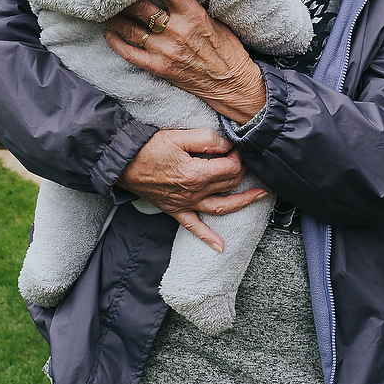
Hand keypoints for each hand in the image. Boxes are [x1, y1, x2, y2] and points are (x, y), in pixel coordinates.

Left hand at [105, 0, 267, 123]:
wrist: (232, 84)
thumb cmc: (227, 51)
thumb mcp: (215, 22)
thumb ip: (192, 8)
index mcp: (194, 16)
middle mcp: (177, 31)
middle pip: (141, 7)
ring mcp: (165, 51)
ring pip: (130, 28)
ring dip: (115, 17)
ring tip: (108, 9)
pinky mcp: (158, 67)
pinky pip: (129, 53)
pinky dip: (116, 42)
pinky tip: (109, 33)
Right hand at [116, 128, 265, 251]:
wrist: (122, 163)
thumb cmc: (148, 148)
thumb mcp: (179, 136)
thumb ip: (207, 139)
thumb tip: (228, 144)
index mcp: (197, 174)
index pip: (230, 168)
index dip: (237, 156)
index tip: (235, 147)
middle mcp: (194, 193)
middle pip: (229, 185)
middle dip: (241, 172)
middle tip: (244, 161)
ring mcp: (185, 205)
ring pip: (221, 208)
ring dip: (243, 203)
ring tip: (260, 196)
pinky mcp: (175, 211)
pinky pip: (194, 227)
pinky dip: (208, 238)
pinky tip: (220, 247)